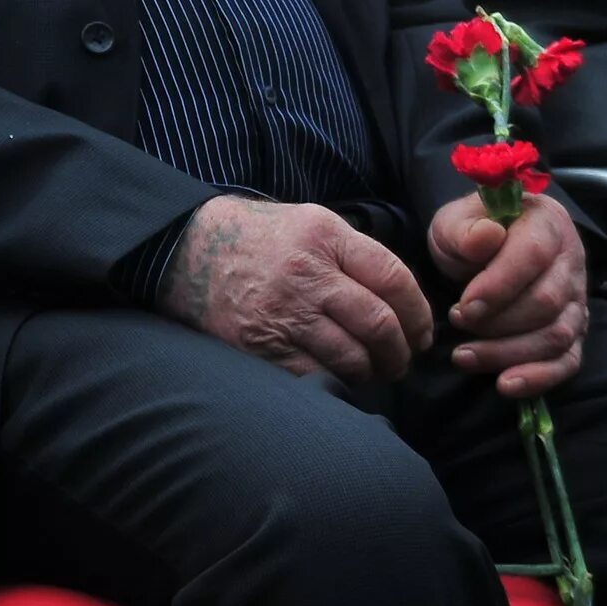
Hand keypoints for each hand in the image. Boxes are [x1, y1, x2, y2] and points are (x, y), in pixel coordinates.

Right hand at [158, 195, 434, 383]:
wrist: (183, 248)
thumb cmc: (256, 236)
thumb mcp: (309, 222)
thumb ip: (355, 253)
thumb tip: (403, 300)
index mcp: (324, 236)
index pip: (394, 280)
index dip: (419, 314)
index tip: (422, 331)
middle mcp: (305, 273)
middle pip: (379, 324)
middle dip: (401, 351)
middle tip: (403, 359)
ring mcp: (281, 312)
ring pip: (352, 357)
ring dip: (373, 372)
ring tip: (374, 371)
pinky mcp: (259, 344)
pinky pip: (315, 375)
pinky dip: (336, 382)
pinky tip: (339, 377)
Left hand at [428, 194, 588, 397]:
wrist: (482, 247)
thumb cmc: (471, 233)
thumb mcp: (456, 221)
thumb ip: (466, 229)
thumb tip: (485, 238)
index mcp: (547, 224)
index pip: (533, 255)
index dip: (498, 285)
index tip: (463, 307)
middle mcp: (572, 262)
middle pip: (546, 302)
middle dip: (497, 322)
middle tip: (457, 322)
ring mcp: (577, 299)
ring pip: (556, 335)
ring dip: (508, 352)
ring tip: (464, 356)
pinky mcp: (574, 331)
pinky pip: (568, 360)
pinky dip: (539, 377)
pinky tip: (506, 385)